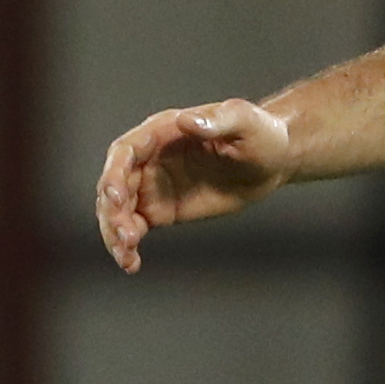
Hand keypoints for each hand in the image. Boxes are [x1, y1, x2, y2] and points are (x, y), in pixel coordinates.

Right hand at [94, 99, 302, 270]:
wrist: (272, 163)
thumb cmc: (261, 134)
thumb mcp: (244, 121)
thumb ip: (216, 120)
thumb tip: (187, 121)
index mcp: (162, 132)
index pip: (124, 152)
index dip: (113, 174)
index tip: (117, 198)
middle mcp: (150, 159)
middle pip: (114, 185)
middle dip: (112, 212)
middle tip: (125, 236)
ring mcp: (153, 185)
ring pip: (118, 210)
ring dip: (115, 233)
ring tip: (127, 255)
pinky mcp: (161, 210)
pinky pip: (133, 228)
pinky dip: (127, 246)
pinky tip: (130, 263)